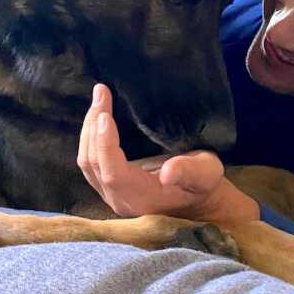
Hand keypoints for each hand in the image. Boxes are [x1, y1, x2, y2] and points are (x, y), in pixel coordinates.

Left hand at [78, 84, 226, 218]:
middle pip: (94, 164)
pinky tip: (98, 116)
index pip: (113, 173)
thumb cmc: (203, 182)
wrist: (197, 199)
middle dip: (93, 127)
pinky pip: (90, 163)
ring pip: (87, 163)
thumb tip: (167, 172)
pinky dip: (91, 137)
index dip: (105, 145)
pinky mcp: (108, 187)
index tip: (105, 115)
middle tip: (101, 93)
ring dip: (89, 129)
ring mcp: (111, 195)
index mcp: (143, 198)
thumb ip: (189, 172)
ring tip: (99, 99)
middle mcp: (121, 200)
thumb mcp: (206, 173)